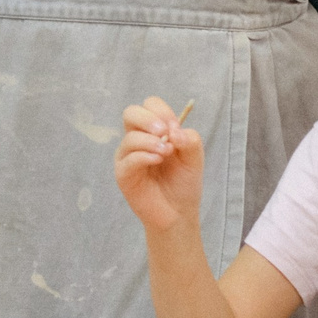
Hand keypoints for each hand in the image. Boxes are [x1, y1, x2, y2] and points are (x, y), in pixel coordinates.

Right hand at [114, 98, 203, 235]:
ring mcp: (127, 156)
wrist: (179, 212)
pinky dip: (144, 156)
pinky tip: (158, 160)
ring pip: (130, 137)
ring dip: (150, 141)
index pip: (150, 106)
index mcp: (153, 131)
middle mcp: (137, 140)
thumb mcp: (194, 156)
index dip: (162, 111)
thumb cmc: (184, 182)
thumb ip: (189, 139)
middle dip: (148, 118)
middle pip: (131, 113)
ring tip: (167, 152)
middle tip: (164, 131)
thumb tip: (174, 132)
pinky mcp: (123, 174)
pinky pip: (128, 159)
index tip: (176, 127)